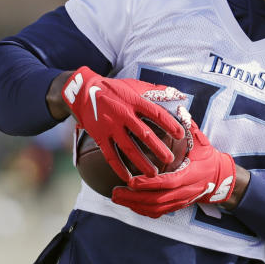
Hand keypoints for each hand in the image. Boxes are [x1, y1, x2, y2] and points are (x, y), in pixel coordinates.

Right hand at [61, 66, 184, 179]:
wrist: (83, 91)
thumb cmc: (114, 89)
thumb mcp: (134, 85)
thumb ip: (154, 91)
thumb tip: (178, 94)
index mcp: (134, 101)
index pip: (156, 113)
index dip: (170, 124)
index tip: (181, 135)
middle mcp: (123, 114)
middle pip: (144, 134)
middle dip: (158, 148)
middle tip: (170, 159)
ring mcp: (111, 126)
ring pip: (128, 148)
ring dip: (141, 162)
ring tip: (154, 174)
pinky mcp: (100, 136)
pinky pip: (110, 155)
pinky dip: (119, 168)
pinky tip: (128, 178)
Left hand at [111, 107, 236, 218]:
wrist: (220, 177)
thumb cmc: (207, 157)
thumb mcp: (202, 142)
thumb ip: (190, 127)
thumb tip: (181, 108)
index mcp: (191, 175)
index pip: (169, 182)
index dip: (150, 184)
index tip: (132, 181)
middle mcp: (186, 191)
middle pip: (158, 200)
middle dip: (135, 198)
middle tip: (115, 193)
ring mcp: (181, 200)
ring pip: (156, 208)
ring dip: (135, 205)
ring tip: (117, 198)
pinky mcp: (178, 205)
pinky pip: (159, 212)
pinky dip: (143, 210)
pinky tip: (130, 205)